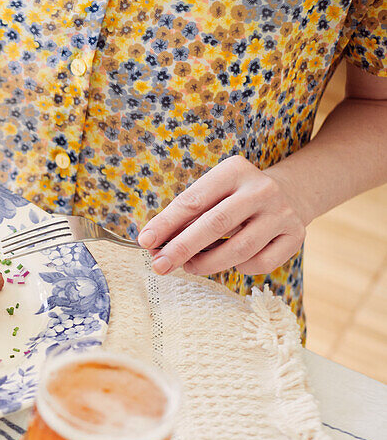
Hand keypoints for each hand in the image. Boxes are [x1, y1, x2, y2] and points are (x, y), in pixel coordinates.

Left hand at [137, 155, 309, 276]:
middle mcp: (262, 189)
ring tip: (189, 266)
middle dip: (182, 249)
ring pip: (239, 249)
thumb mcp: (210, 194)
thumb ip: (183, 217)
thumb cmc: (233, 198)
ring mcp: (282, 213)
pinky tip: (232, 260)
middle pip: (216, 225)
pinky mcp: (295, 235)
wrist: (290, 193)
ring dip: (206, 264)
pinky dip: (239, 268)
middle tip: (160, 266)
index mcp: (234, 171)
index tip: (145, 241)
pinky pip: (260, 263)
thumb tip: (152, 246)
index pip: (193, 200)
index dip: (166, 223)